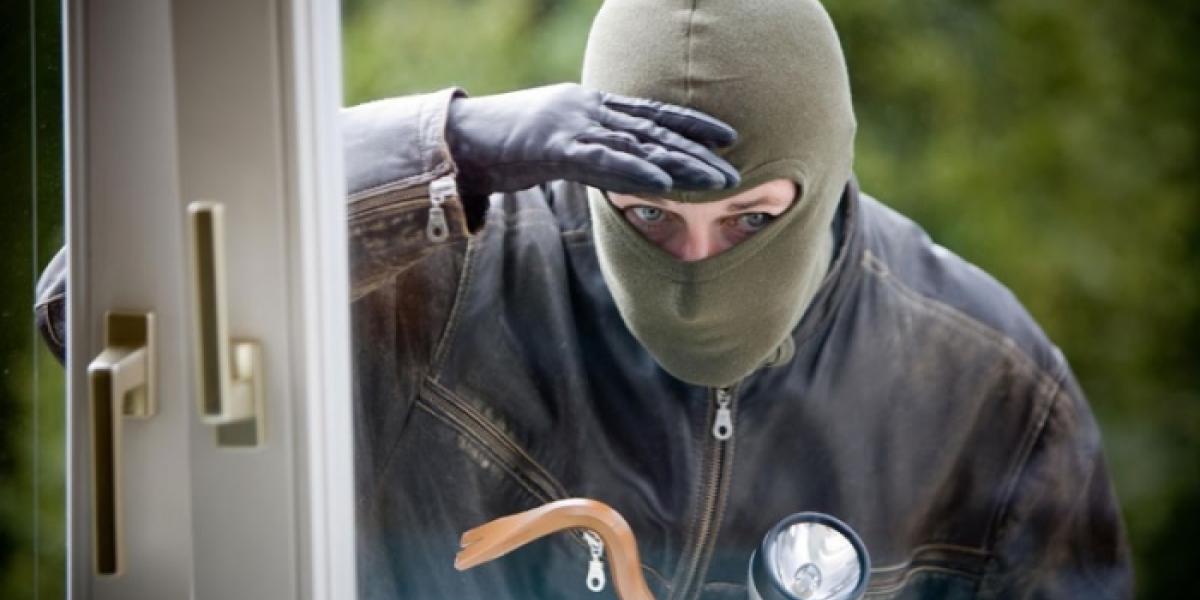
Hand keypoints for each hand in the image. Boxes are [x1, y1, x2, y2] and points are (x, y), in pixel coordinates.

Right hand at [445, 83, 738, 196]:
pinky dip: (635, 170)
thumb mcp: (554, 145)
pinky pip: (601, 159)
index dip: (691, 124)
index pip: (650, 114)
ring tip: (716, 181)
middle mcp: (588, 107)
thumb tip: (616, 171)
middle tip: (736, 172)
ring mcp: (572, 123)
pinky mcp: (553, 145)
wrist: (456, 138)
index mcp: (590, 105)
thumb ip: (588, 153)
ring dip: (680, 164)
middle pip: (653, 130)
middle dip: (697, 152)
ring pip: (637, 143)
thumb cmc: (503, 145)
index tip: (728, 138)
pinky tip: (664, 182)